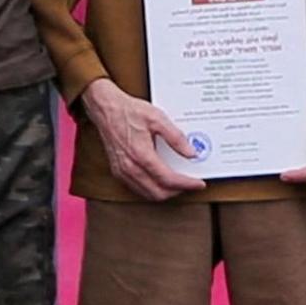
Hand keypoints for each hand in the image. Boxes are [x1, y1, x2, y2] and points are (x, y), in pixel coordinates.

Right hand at [75, 79, 207, 201]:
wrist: (106, 110)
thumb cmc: (130, 112)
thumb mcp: (158, 118)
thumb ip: (176, 137)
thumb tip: (191, 153)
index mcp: (141, 155)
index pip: (168, 179)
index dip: (186, 184)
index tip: (199, 184)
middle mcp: (129, 168)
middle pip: (158, 193)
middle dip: (178, 191)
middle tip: (192, 184)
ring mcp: (121, 172)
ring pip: (147, 194)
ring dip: (165, 192)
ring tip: (180, 183)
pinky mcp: (117, 171)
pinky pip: (137, 188)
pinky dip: (153, 189)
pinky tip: (162, 180)